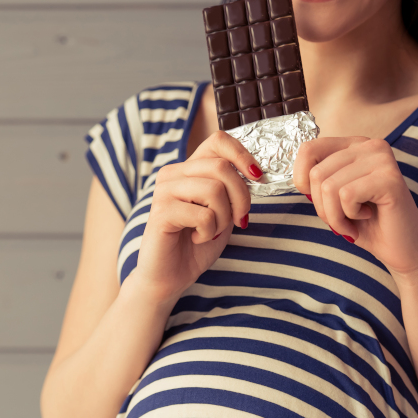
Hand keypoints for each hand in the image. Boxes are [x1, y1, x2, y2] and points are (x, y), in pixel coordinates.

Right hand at [134, 131, 261, 303]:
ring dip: (223, 218)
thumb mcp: (223, 210)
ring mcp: (164, 191)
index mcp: (189, 168)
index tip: (257, 177)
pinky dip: (209, 232)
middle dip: (241, 197)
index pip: (218, 141)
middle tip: (238, 220)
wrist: (171, 276)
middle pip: (222, 167)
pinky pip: (203, 215)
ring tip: (212, 231)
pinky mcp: (161, 212)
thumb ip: (233, 189)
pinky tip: (198, 238)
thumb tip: (256, 172)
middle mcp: (173, 173)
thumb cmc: (197, 242)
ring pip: (214, 189)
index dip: (243, 155)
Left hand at [293, 137, 417, 275]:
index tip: (318, 199)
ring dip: (335, 215)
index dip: (301, 180)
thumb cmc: (366, 223)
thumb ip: (317, 178)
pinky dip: (349, 216)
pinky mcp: (390, 179)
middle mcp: (369, 145)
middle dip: (322, 206)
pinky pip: (346, 195)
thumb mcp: (333, 196)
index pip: (308, 149)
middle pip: (316, 173)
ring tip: (354, 221)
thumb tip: (297, 177)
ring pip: (329, 186)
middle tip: (342, 218)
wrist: (401, 249)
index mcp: (354, 145)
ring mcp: (382, 159)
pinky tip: (368, 215)